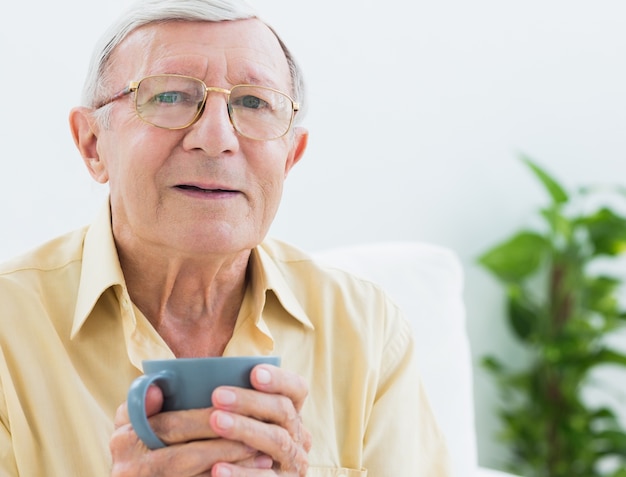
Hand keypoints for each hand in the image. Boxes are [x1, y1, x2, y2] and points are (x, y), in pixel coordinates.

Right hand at [110, 385, 272, 475]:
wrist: (150, 474)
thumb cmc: (146, 443)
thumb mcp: (138, 420)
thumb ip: (147, 403)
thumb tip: (157, 387)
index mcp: (124, 439)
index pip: (169, 426)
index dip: (203, 419)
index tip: (234, 410)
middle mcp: (130, 468)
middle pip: (185, 456)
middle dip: (224, 444)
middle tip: (257, 433)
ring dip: (234, 467)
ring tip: (263, 455)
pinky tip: (252, 474)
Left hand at [208, 364, 311, 475]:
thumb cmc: (239, 445)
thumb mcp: (247, 421)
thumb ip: (238, 402)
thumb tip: (208, 373)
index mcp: (292, 413)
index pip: (297, 389)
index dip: (279, 379)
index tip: (254, 372)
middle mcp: (299, 436)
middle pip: (283, 411)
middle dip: (250, 401)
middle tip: (218, 395)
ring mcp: (294, 462)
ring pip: (277, 440)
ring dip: (245, 429)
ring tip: (215, 421)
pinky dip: (241, 473)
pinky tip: (217, 468)